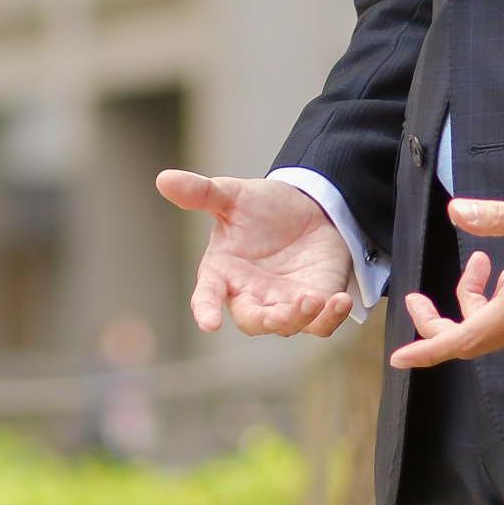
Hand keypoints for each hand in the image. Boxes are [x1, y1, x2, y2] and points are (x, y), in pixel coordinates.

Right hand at [160, 171, 361, 337]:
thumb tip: (163, 179)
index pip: (207, 295)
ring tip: (313, 299)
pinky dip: (331, 318)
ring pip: (288, 325)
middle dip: (266, 321)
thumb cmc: (263, 206)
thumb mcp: (233, 195)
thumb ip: (201, 193)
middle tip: (279, 315)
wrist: (308, 207)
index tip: (208, 324)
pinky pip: (322, 324)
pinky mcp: (316, 303)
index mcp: (223, 271)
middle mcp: (251, 293)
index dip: (206, 309)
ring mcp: (284, 302)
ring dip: (299, 318)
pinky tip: (340, 300)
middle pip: (252, 320)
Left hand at [393, 180, 503, 367]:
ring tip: (481, 263)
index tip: (400, 357)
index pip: (468, 339)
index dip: (431, 348)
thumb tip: (456, 212)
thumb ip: (496, 217)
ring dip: (479, 302)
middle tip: (419, 295)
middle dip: (445, 319)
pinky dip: (503, 304)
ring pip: (500, 328)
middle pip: (478, 338)